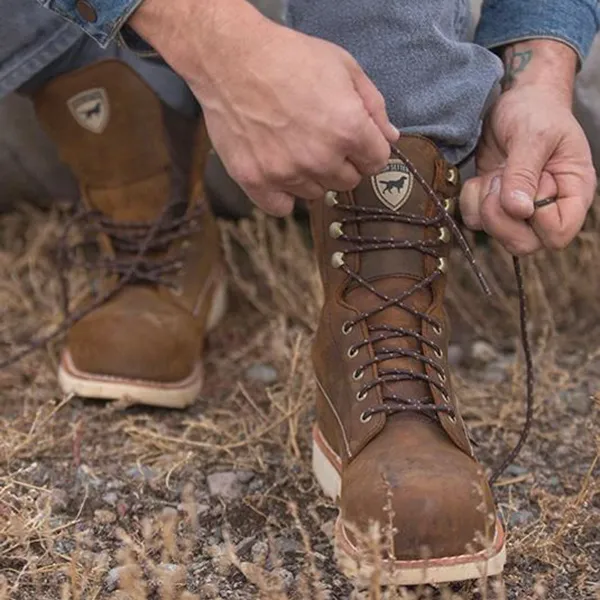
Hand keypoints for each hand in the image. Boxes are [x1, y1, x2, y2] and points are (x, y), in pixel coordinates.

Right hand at [131, 0, 398, 215]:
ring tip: (295, 147)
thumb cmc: (290, 56)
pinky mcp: (256, 181)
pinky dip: (283, 195)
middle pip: (348, 181)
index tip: (355, 139)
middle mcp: (320, 158)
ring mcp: (286, 173)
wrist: (231, 57)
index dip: (368, 148)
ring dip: (312, 176)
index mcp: (348, 130)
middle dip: (342, 162)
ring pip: (316, 194)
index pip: (377, 162)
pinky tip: (280, 171)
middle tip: (321, 138)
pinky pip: (282, 207)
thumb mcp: (344, 67)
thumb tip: (391, 138)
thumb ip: (374, 106)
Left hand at [460, 41, 595, 254]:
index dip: (538, 218)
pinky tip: (481, 178)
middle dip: (503, 217)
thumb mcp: (534, 135)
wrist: (514, 100)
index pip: (558, 234)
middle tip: (501, 181)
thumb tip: (518, 210)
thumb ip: (524, 172)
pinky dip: (471, 201)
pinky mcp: (492, 205)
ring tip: (495, 174)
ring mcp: (517, 210)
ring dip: (486, 206)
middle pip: (523, 244)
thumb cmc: (536, 111)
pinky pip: (474, 221)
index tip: (534, 182)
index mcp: (572, 193)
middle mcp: (546, 208)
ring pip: (494, 235)